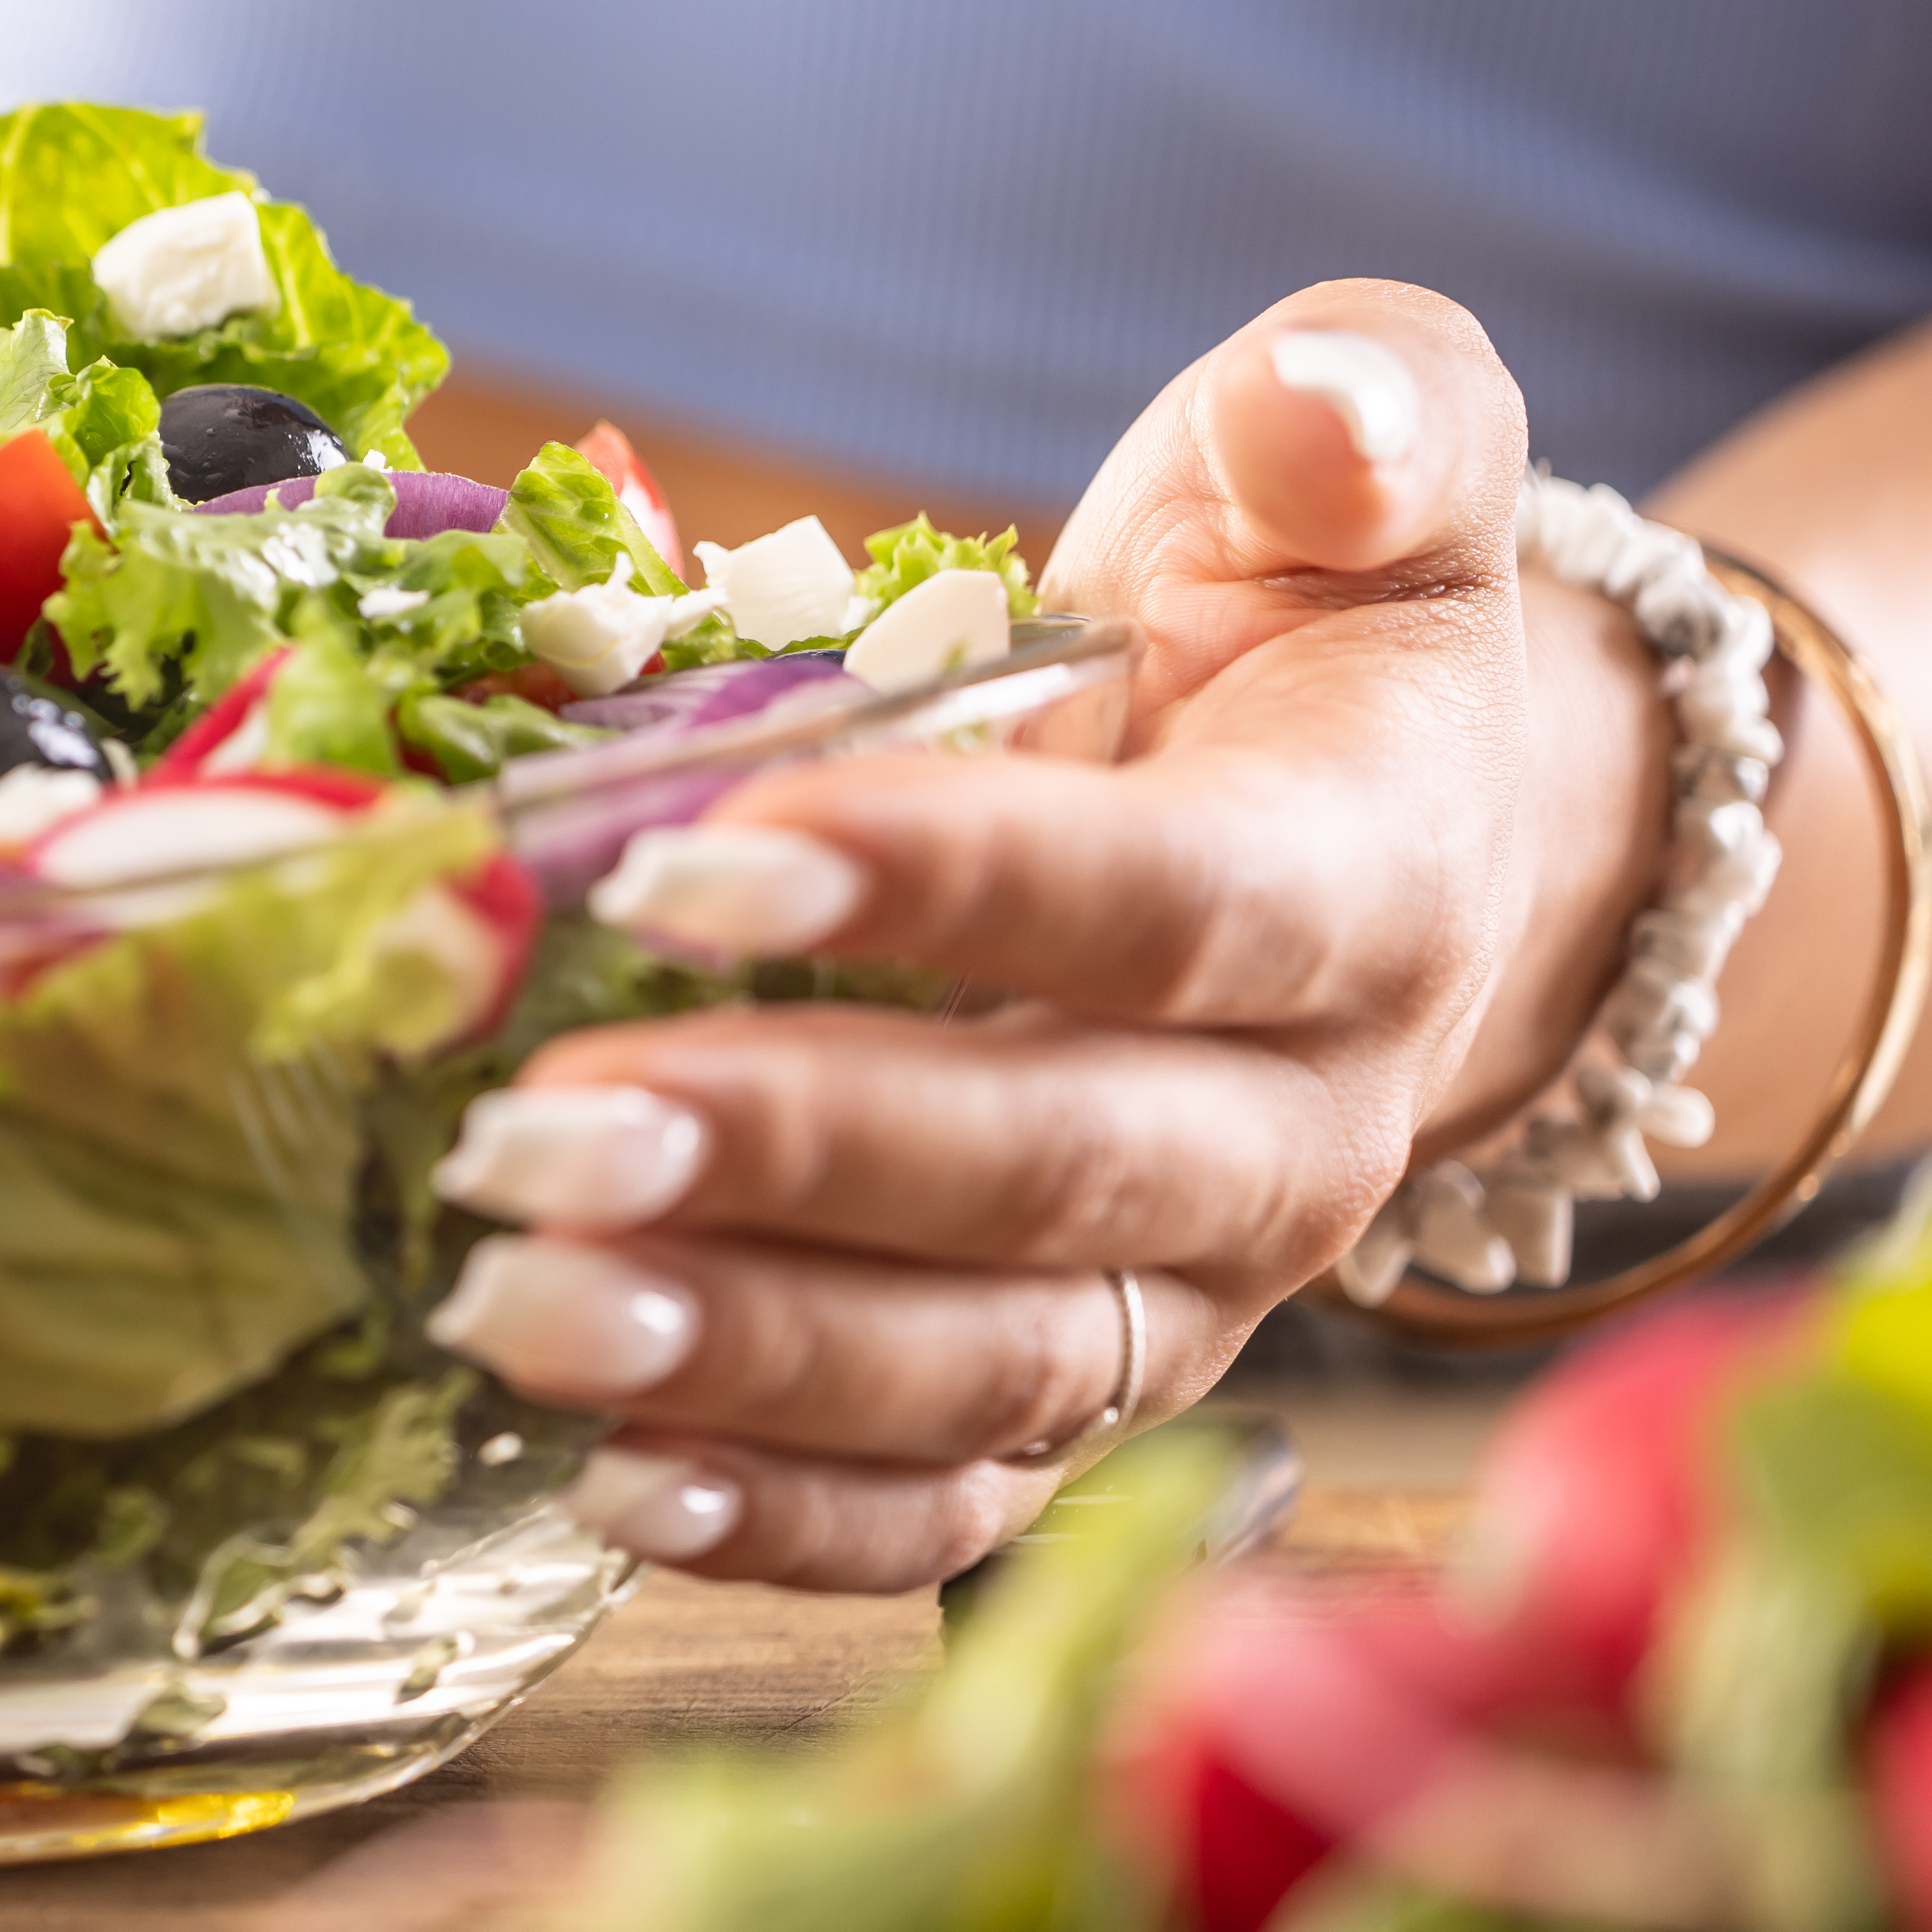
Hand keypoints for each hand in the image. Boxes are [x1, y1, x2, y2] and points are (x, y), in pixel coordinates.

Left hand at [425, 282, 1544, 1589]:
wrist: (1418, 837)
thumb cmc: (1323, 626)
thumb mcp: (1368, 462)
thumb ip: (1370, 410)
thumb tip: (1326, 410)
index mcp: (1365, 887)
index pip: (1155, 908)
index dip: (939, 889)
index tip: (689, 870)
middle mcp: (1300, 1132)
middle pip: (1045, 1174)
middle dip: (782, 1161)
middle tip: (530, 1136)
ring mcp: (1195, 1294)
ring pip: (983, 1368)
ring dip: (742, 1356)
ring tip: (514, 1309)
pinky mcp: (1092, 1392)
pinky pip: (956, 1502)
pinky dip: (790, 1521)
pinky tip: (605, 1482)